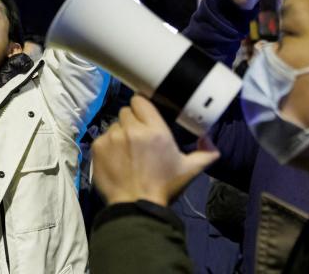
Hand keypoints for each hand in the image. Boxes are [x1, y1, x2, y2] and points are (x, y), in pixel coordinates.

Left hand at [91, 95, 218, 206]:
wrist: (136, 207)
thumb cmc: (164, 188)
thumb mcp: (189, 170)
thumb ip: (205, 153)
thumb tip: (210, 141)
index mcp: (155, 130)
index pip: (140, 100)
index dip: (142, 108)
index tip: (144, 117)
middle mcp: (132, 129)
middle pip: (126, 112)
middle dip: (132, 122)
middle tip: (137, 138)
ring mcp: (112, 137)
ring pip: (114, 125)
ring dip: (120, 134)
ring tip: (126, 152)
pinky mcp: (98, 147)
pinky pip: (102, 138)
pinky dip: (108, 146)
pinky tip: (116, 160)